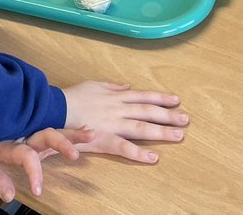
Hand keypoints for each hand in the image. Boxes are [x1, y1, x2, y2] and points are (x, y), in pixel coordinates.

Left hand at [0, 127, 91, 203]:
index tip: (38, 190)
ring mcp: (34, 131)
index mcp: (11, 141)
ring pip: (56, 131)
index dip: (33, 173)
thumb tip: (9, 196)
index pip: (26, 156)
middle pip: (47, 136)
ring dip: (73, 134)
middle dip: (62, 144)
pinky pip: (58, 130)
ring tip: (91, 134)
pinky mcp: (39, 131)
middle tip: (75, 155)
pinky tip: (88, 131)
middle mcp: (26, 133)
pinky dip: (73, 131)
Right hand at [62, 81, 187, 163]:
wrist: (56, 109)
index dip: (161, 98)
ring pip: (141, 128)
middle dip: (168, 115)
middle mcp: (118, 109)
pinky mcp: (104, 139)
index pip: (144, 96)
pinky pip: (124, 147)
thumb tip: (127, 87)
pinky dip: (139, 153)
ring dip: (161, 132)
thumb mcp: (94, 85)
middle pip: (148, 112)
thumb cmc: (74, 96)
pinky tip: (153, 157)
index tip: (177, 100)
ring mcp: (112, 124)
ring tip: (179, 136)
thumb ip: (113, 87)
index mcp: (116, 97)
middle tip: (186, 119)